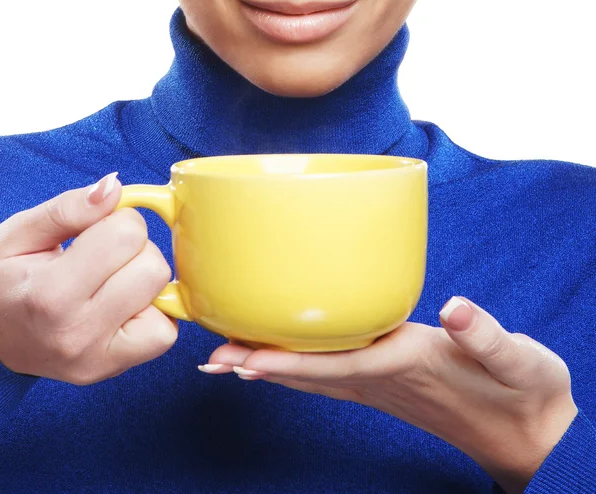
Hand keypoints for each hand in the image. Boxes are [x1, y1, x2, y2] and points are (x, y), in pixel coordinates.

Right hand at [0, 173, 177, 384]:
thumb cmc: (1, 281)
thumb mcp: (19, 235)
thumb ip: (68, 209)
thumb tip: (114, 187)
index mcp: (50, 294)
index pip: (128, 235)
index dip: (119, 221)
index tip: (97, 232)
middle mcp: (78, 333)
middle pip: (154, 268)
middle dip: (136, 251)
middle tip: (104, 259)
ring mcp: (99, 359)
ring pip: (169, 301)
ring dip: (146, 284)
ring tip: (110, 284)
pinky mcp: (114, 370)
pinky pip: (165, 334)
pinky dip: (153, 314)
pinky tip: (122, 308)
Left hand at [202, 297, 577, 493]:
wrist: (527, 431)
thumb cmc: (521, 392)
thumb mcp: (519, 361)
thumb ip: (487, 336)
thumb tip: (458, 310)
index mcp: (408, 364)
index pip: (336, 367)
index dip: (288, 363)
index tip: (243, 360)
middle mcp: (384, 377)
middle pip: (310, 374)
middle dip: (259, 366)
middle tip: (213, 358)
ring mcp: (381, 383)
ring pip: (314, 377)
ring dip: (270, 367)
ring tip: (229, 359)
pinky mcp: (386, 380)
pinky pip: (329, 374)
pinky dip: (297, 367)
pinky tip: (279, 361)